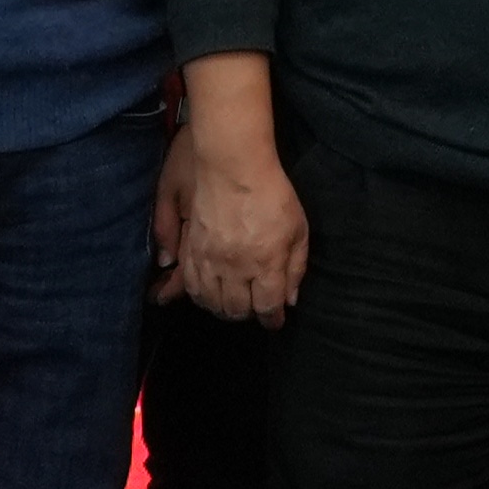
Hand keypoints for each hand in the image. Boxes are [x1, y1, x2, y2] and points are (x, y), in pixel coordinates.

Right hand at [171, 138, 310, 322]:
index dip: (272, 320)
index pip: (267, 307)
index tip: (275, 321)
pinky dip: (200, 296)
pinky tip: (209, 294)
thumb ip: (295, 267)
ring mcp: (210, 260)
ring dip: (223, 309)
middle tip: (254, 309)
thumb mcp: (298, 229)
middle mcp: (236, 268)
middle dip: (248, 315)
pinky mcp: (191, 250)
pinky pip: (191, 285)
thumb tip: (289, 300)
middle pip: (237, 310)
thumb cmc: (273, 194)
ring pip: (211, 302)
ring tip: (233, 304)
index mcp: (266, 264)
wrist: (233, 167)